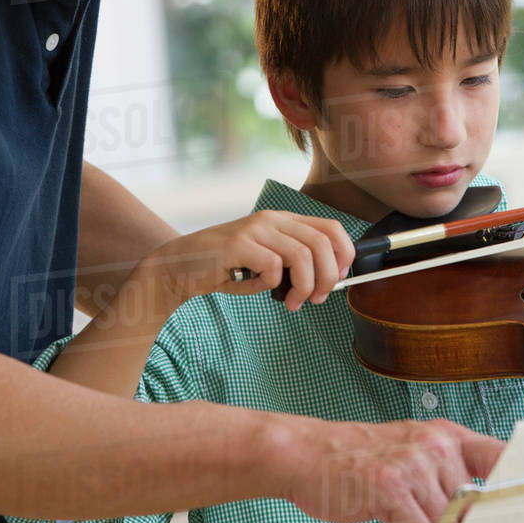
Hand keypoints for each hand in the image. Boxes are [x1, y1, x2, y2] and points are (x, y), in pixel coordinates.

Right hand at [137, 211, 354, 311]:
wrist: (180, 268)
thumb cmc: (225, 269)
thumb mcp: (266, 262)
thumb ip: (293, 265)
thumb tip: (328, 282)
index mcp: (283, 220)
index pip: (331, 227)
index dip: (343, 254)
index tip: (338, 279)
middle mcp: (272, 219)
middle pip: (321, 243)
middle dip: (327, 277)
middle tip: (316, 299)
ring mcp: (254, 229)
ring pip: (301, 255)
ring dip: (303, 286)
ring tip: (291, 303)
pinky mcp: (237, 244)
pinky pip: (271, 267)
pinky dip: (269, 285)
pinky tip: (254, 288)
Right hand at [282, 417, 504, 522]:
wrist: (306, 453)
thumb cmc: (359, 460)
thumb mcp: (410, 458)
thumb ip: (445, 483)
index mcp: (445, 435)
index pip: (502, 458)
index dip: (522, 489)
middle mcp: (434, 444)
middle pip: (477, 505)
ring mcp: (412, 463)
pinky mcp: (389, 486)